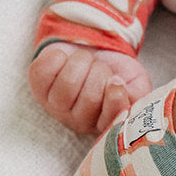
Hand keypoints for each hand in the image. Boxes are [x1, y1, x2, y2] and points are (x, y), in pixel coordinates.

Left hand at [29, 43, 151, 135]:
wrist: (94, 51)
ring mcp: (55, 106)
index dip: (114, 98)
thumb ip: (138, 96)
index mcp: (104, 124)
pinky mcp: (38, 87)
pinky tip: (64, 58)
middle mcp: (78, 121)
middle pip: (90, 97)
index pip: (108, 121)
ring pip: (68, 83)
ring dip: (81, 62)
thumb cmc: (116, 72)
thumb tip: (126, 96)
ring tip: (85, 62)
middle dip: (100, 72)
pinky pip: (44, 70)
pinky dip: (57, 56)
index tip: (117, 80)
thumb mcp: (135, 84)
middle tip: (101, 68)